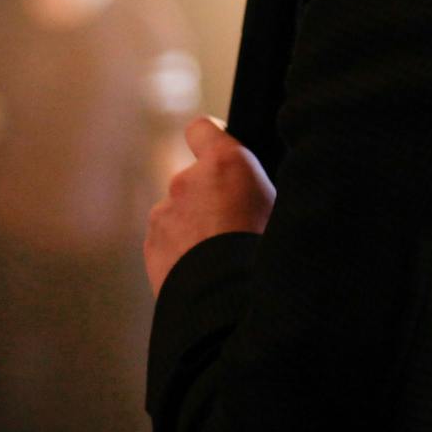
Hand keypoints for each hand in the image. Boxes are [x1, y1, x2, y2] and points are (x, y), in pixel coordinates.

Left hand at [145, 117, 274, 291]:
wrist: (228, 303)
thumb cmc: (265, 255)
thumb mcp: (280, 209)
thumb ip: (255, 189)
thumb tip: (254, 192)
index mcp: (225, 164)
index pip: (203, 129)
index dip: (210, 138)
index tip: (217, 152)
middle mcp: (187, 180)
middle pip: (195, 180)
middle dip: (208, 199)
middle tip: (234, 228)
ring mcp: (163, 213)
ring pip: (180, 213)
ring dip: (194, 227)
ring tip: (219, 257)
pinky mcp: (151, 245)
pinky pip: (168, 240)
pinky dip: (180, 251)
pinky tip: (203, 271)